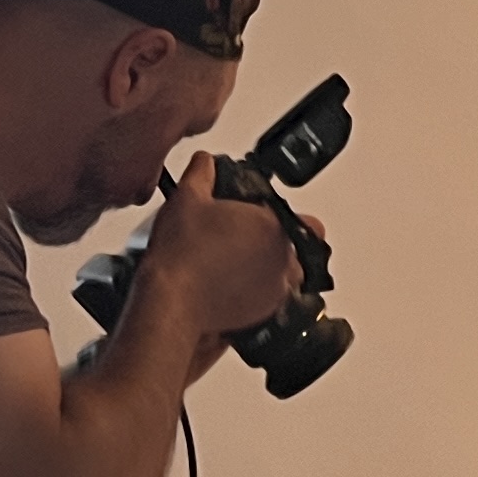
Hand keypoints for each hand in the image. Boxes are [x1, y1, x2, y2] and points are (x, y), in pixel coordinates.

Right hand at [130, 160, 302, 338]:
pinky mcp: (266, 314)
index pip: (305, 221)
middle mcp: (284, 259)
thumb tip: (205, 162)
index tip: (264, 219)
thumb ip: (202, 173)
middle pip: (299, 251)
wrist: (172, 301)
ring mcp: (277, 290)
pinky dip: (257, 294)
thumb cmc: (182, 255)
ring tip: (237, 266)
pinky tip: (230, 286)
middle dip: (277, 245)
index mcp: (274, 226)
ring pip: (288, 279)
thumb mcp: (187, 198)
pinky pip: (272, 302)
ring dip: (270, 270)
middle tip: (244, 241)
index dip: (286, 219)